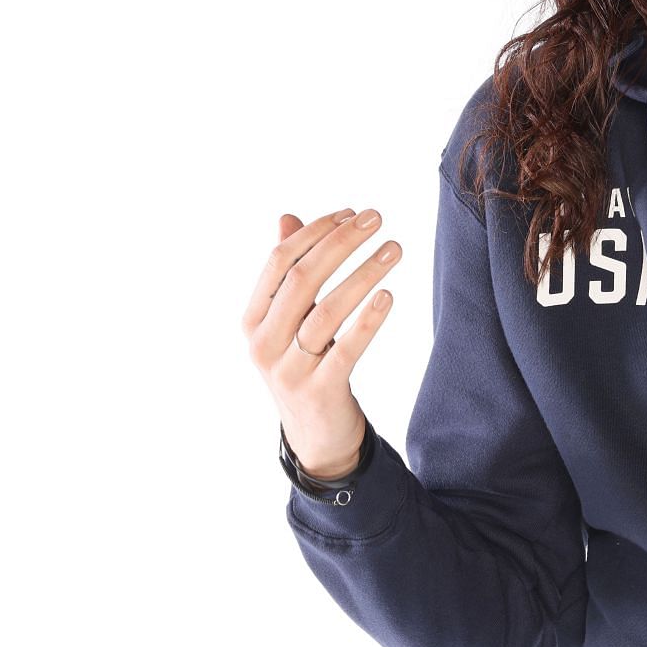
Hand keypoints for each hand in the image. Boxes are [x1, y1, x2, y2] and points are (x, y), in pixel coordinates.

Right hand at [242, 207, 401, 478]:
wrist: (314, 434)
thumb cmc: (304, 363)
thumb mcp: (289, 321)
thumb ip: (287, 273)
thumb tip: (288, 218)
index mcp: (252, 319)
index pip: (278, 262)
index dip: (315, 232)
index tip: (351, 212)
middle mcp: (264, 343)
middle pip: (302, 280)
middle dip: (341, 243)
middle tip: (376, 218)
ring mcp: (289, 369)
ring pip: (327, 311)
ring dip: (363, 273)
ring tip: (394, 248)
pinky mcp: (320, 390)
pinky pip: (346, 349)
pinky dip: (368, 320)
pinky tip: (388, 294)